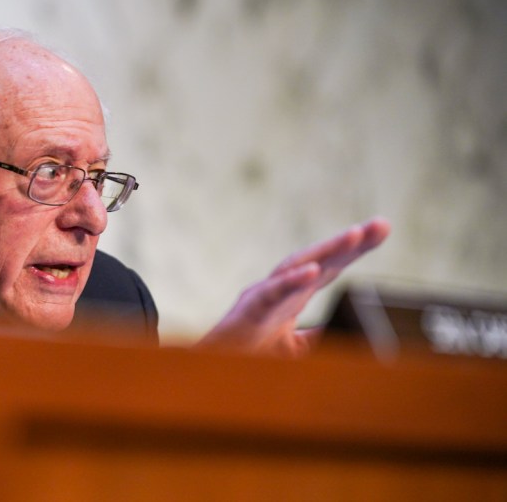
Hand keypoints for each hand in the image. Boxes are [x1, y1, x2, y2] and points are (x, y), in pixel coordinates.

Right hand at [198, 217, 390, 356]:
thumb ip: (318, 337)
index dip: (355, 248)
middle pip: (321, 259)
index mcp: (294, 295)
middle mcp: (281, 288)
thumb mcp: (295, 347)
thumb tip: (347, 331)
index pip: (331, 267)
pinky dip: (292, 280)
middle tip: (381, 225)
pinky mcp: (250, 310)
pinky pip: (272, 292)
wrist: (214, 371)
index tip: (381, 229)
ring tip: (354, 235)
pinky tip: (313, 272)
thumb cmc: (248, 353)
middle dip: (351, 241)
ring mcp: (265, 295)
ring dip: (327, 250)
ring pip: (297, 266)